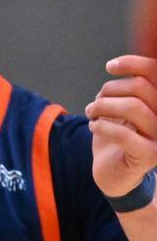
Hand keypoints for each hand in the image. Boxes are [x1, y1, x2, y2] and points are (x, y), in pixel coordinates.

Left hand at [86, 55, 156, 194]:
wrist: (115, 175)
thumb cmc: (118, 138)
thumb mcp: (122, 110)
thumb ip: (127, 90)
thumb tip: (118, 65)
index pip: (155, 72)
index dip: (133, 64)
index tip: (110, 67)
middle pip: (141, 88)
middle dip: (111, 90)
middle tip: (94, 103)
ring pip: (132, 107)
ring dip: (103, 106)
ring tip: (91, 112)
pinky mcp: (149, 155)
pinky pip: (123, 133)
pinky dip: (102, 126)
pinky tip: (93, 126)